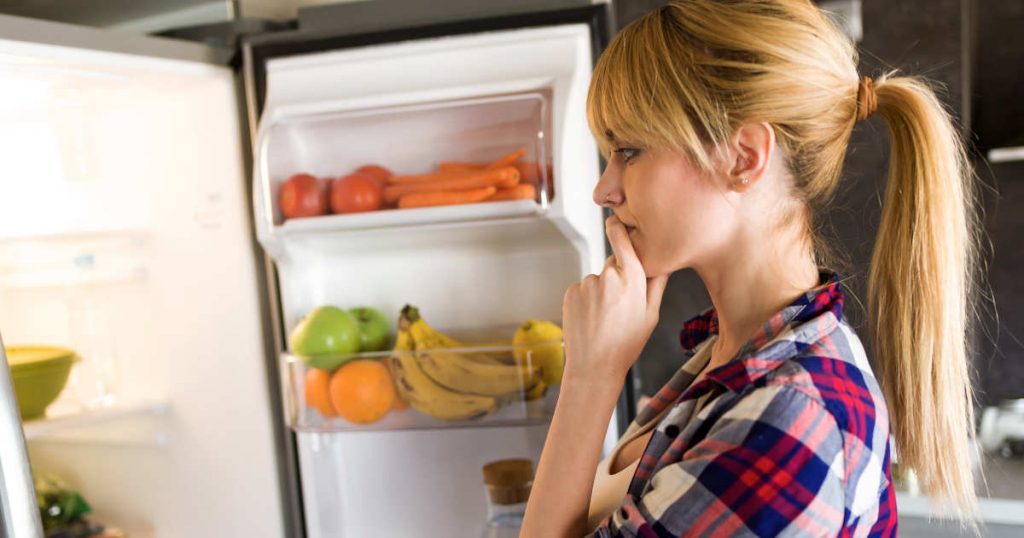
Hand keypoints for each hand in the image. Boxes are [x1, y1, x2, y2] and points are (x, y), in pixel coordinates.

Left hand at [561, 216, 668, 381]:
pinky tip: (592, 319)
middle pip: (614, 264)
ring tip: (605, 318)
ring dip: (601, 291)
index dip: (618, 228)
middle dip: (618, 277)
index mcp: (633, 280)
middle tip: (620, 305)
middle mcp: (608, 277)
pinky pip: (582, 289)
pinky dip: (587, 299)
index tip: (615, 219)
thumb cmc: (627, 344)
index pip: (623, 241)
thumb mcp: (651, 315)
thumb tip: (666, 261)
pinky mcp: (571, 292)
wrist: (594, 366)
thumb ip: (658, 284)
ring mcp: (587, 284)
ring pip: (597, 279)